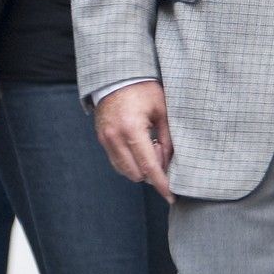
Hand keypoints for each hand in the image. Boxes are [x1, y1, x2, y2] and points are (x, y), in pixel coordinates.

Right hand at [93, 80, 172, 201]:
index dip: (161, 184)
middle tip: (161, 152)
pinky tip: (139, 146)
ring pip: (124, 170)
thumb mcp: (162, 111)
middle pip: (136, 173)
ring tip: (150, 146)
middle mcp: (115, 137)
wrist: (116, 76)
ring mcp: (105, 139)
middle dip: (151, 172)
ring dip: (139, 168)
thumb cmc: (143, 90)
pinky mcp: (101, 139)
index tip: (171, 197)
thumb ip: (167, 139)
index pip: (149, 166)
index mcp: (132, 129)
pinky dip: (129, 162)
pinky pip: (116, 161)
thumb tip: (169, 164)